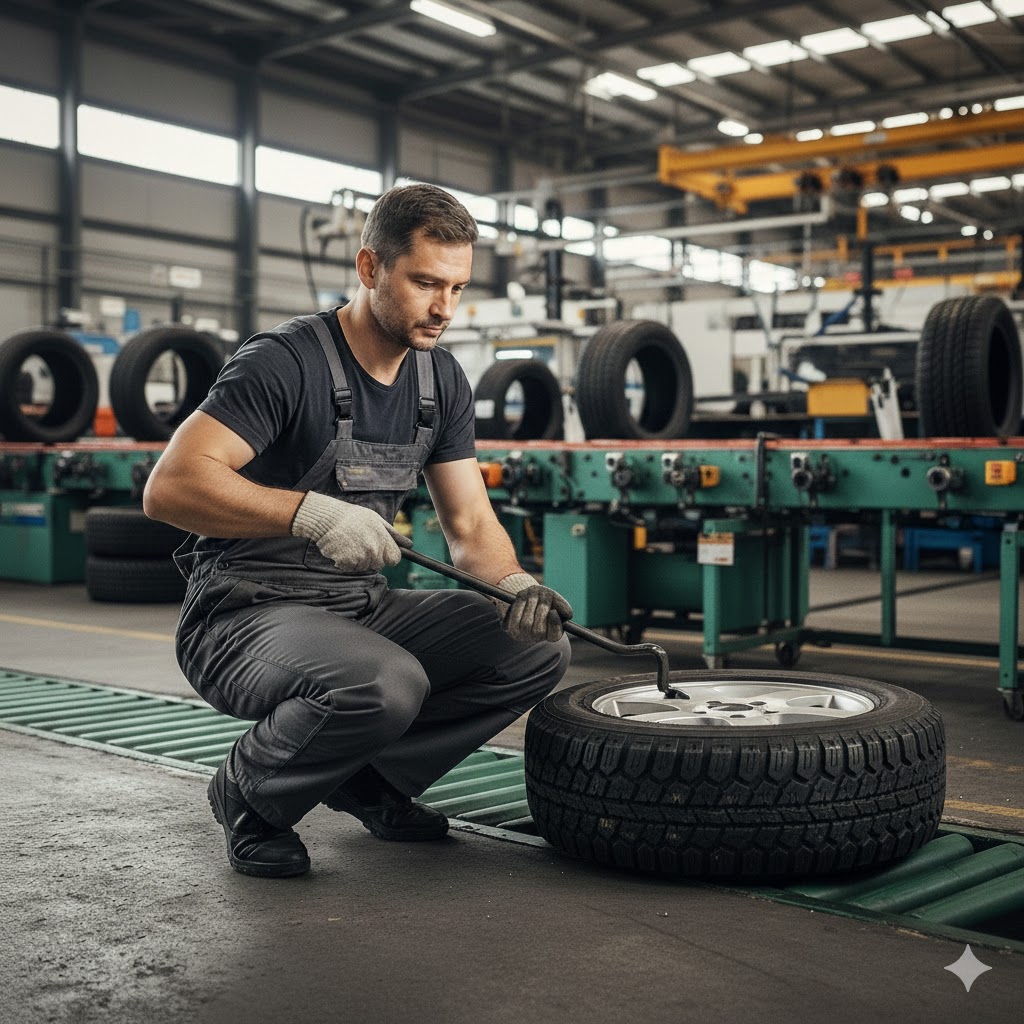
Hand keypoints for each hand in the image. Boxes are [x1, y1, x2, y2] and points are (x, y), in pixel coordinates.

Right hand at [291, 491, 410, 571]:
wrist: (328, 518)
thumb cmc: (353, 517)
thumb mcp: (376, 520)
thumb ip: (393, 534)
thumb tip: (409, 545)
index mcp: (383, 539)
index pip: (394, 559)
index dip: (389, 556)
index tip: (382, 551)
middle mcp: (373, 550)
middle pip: (379, 565)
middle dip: (372, 557)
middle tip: (361, 543)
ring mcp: (359, 558)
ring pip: (364, 567)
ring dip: (358, 560)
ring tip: (350, 543)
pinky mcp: (346, 563)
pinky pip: (350, 568)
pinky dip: (346, 562)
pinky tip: (342, 548)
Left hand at [497, 572, 572, 642]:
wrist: (523, 597)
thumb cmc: (543, 599)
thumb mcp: (554, 599)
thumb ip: (563, 606)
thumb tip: (568, 614)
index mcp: (551, 634)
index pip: (555, 635)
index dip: (554, 624)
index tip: (553, 612)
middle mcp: (536, 637)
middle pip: (539, 629)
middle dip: (542, 609)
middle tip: (544, 595)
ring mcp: (522, 635)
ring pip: (527, 623)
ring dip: (531, 605)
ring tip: (533, 594)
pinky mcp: (510, 629)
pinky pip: (515, 618)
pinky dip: (519, 605)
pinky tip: (522, 597)